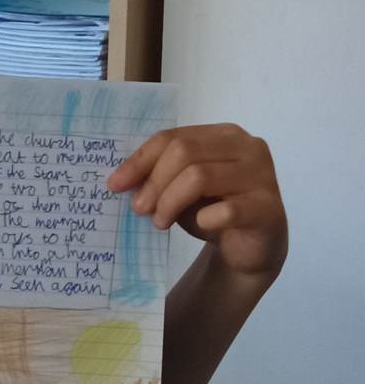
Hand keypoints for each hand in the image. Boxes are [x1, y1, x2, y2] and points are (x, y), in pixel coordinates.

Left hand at [107, 123, 287, 283]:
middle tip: (139, 209)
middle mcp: (248, 148)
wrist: (250, 248)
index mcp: (224, 135)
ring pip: (200, 176)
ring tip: (160, 222)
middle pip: (185, 152)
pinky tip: (199, 226)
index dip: (140, 160)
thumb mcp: (181, 189)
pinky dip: (203, 220)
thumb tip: (121, 180)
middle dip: (154, 182)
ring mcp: (262, 176)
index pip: (174, 137)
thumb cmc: (212, 211)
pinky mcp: (268, 208)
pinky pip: (226, 210)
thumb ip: (159, 177)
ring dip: (170, 201)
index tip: (115, 184)